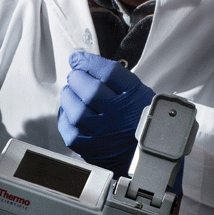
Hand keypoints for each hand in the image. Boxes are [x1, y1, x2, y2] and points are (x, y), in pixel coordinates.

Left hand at [58, 52, 154, 177]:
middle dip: (77, 77)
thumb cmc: (142, 122)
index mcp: (135, 97)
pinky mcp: (92, 149)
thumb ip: (117, 79)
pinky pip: (70, 131)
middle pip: (90, 89)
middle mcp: (120, 115)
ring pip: (76, 110)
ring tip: (71, 92)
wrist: (147, 156)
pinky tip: (70, 112)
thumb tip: (87, 63)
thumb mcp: (140, 94)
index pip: (109, 72)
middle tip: (76, 76)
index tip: (79, 59)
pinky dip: (65, 118)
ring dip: (69, 96)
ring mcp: (105, 134)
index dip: (88, 62)